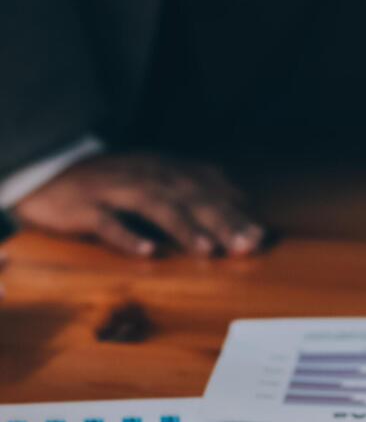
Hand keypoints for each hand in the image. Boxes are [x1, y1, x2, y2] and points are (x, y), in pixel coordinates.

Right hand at [15, 152, 267, 257]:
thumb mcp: (154, 180)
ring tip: (208, 250)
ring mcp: (114, 189)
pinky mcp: (85, 207)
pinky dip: (128, 237)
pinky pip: (107, 223)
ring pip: (154, 206)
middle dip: (220, 220)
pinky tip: (148, 253)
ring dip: (183, 228)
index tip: (261, 235)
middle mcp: (143, 174)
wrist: (47, 176)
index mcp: (162, 168)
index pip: (206, 187)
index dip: (234, 210)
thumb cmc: (110, 185)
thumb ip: (192, 190)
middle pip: (188, 196)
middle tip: (247, 245)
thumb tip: (240, 204)